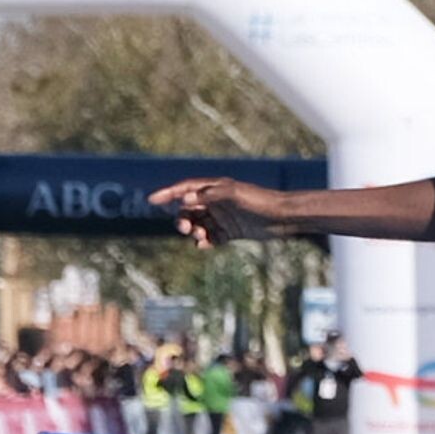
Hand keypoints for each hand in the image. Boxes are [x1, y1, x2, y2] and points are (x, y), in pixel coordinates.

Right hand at [147, 177, 284, 247]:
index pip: (186, 188)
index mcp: (215, 188)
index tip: (151, 200)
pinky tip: (204, 245)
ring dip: (193, 230)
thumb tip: (186, 199)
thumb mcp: (234, 194)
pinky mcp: (231, 231)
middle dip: (183, 218)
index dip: (168, 193)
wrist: (283, 218)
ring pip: (198, 224)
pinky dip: (204, 242)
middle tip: (186, 227)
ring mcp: (223, 217)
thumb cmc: (259, 201)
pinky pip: (211, 237)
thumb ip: (210, 195)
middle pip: (189, 209)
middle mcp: (217, 201)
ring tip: (200, 236)